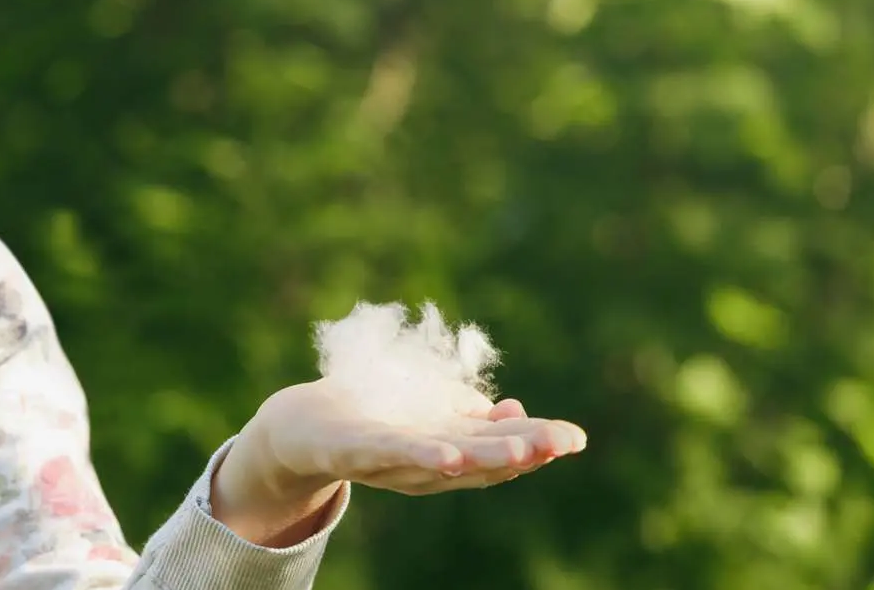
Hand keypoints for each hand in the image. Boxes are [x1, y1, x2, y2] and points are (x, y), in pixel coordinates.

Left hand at [212, 378, 586, 541]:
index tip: (576, 436)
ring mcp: (388, 461)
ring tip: (520, 452)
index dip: (537, 443)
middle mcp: (424, 464)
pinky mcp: (351, 449)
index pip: (499, 447)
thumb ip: (469, 414)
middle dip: (523, 451)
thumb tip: (514, 411)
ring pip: (442, 462)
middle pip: (480, 459)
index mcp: (446, 448)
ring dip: (482, 457)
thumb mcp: (427, 409)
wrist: (297, 427)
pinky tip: (446, 453)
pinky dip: (418, 453)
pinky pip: (387, 453)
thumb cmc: (368, 414)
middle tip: (564, 442)